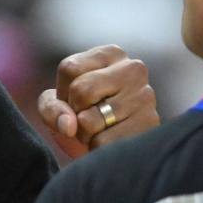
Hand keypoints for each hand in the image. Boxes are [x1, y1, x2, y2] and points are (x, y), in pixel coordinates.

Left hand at [38, 45, 157, 158]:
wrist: (110, 148)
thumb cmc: (81, 116)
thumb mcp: (57, 104)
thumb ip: (52, 108)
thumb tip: (69, 125)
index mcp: (111, 53)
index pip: (69, 68)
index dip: (63, 92)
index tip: (75, 100)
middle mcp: (133, 68)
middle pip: (81, 89)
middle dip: (74, 112)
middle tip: (86, 118)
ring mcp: (145, 96)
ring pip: (91, 120)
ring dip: (85, 134)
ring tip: (99, 130)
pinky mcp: (150, 125)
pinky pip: (105, 143)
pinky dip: (97, 148)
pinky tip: (110, 141)